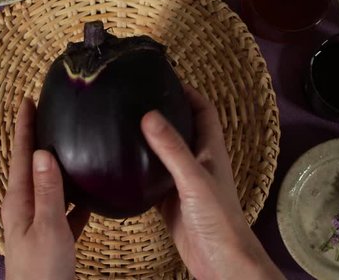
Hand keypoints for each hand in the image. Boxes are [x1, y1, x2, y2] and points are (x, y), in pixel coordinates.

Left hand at [1, 98, 89, 279]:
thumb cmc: (42, 270)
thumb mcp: (48, 228)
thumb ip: (48, 191)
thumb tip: (45, 153)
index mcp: (20, 201)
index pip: (22, 155)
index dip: (24, 127)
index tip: (28, 100)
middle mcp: (25, 207)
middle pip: (31, 165)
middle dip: (37, 139)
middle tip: (47, 114)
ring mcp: (37, 221)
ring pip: (48, 184)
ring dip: (55, 164)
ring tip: (67, 143)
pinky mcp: (51, 235)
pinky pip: (63, 207)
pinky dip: (73, 196)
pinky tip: (89, 193)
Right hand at [141, 86, 283, 279]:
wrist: (219, 260)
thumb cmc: (217, 218)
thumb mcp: (193, 178)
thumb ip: (172, 148)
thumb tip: (150, 115)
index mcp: (210, 150)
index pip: (203, 110)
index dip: (188, 91)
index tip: (164, 78)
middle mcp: (198, 161)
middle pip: (182, 128)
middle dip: (164, 111)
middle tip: (136, 98)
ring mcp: (182, 181)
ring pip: (164, 153)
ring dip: (148, 140)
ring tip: (123, 124)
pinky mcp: (169, 200)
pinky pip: (151, 178)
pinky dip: (138, 170)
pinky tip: (120, 165)